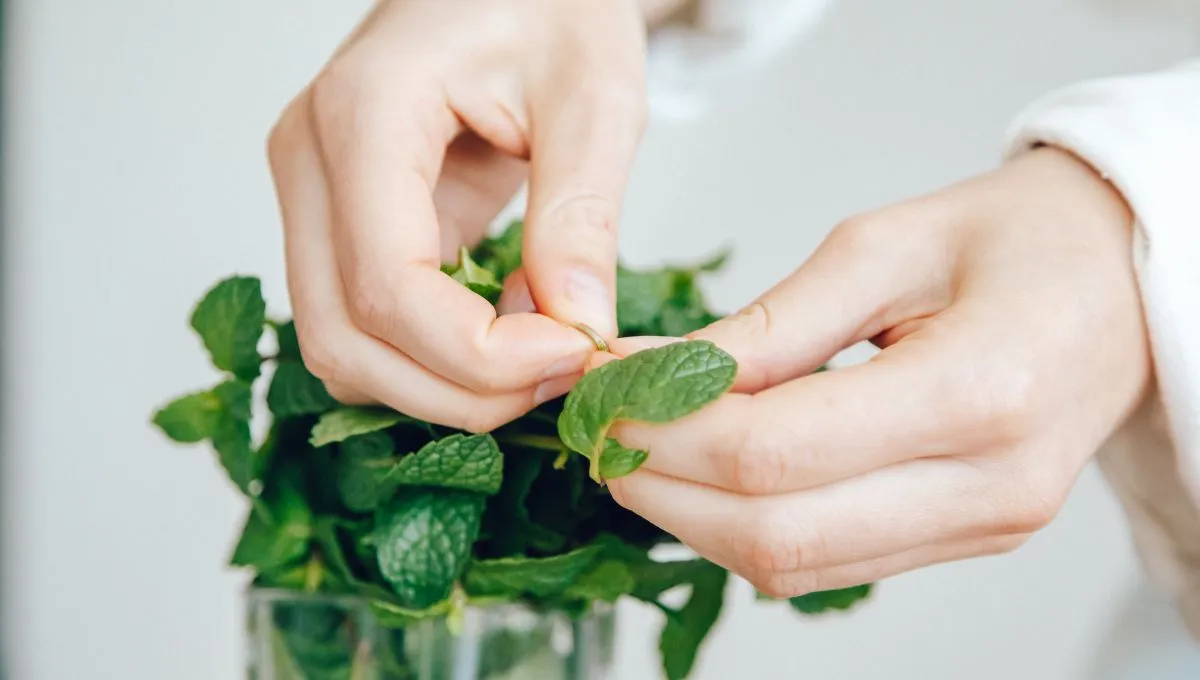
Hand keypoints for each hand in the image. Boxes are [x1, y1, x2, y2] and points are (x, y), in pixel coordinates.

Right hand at [266, 0, 662, 431]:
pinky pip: (362, 326)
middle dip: (457, 389)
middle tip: (562, 376)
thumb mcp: (595, 97)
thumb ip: (581, 215)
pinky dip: (432, 358)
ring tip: (539, 353)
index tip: (572, 355)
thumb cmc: (550, 7)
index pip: (386, 286)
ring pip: (341, 348)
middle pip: (344, 338)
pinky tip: (509, 330)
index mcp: (364, 113)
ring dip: (440, 385)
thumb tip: (579, 331)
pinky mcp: (340, 224)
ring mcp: (314, 195)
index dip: (478, 354)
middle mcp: (312, 160)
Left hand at [603, 147, 1151, 596]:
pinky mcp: (962, 540)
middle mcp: (989, 488)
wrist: (1121, 284)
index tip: (603, 392)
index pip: (775, 452)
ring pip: (791, 567)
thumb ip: (772, 325)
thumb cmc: (1017, 241)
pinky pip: (826, 565)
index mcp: (980, 393)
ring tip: (639, 450)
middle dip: (662, 487)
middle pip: (773, 533)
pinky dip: (745, 528)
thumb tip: (658, 374)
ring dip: (692, 519)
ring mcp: (980, 529)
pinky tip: (704, 475)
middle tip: (601, 429)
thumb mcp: (887, 245)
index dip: (665, 430)